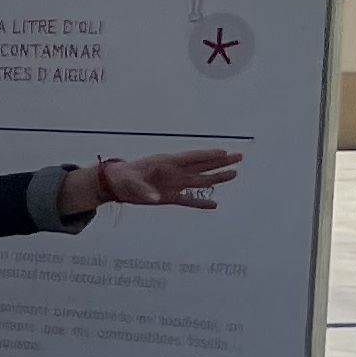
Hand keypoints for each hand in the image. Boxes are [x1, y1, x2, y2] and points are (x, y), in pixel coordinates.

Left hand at [62, 148, 241, 217]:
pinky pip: (189, 201)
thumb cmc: (123, 178)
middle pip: (202, 166)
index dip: (208, 154)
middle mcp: (174, 172)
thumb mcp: (130, 183)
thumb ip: (143, 190)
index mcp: (166, 163)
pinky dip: (201, 203)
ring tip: (234, 173)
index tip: (224, 151)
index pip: (192, 157)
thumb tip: (154, 197)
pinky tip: (215, 205)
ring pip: (200, 181)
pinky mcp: (170, 197)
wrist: (115, 184)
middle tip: (240, 157)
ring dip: (216, 178)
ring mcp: (174, 184)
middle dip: (220, 162)